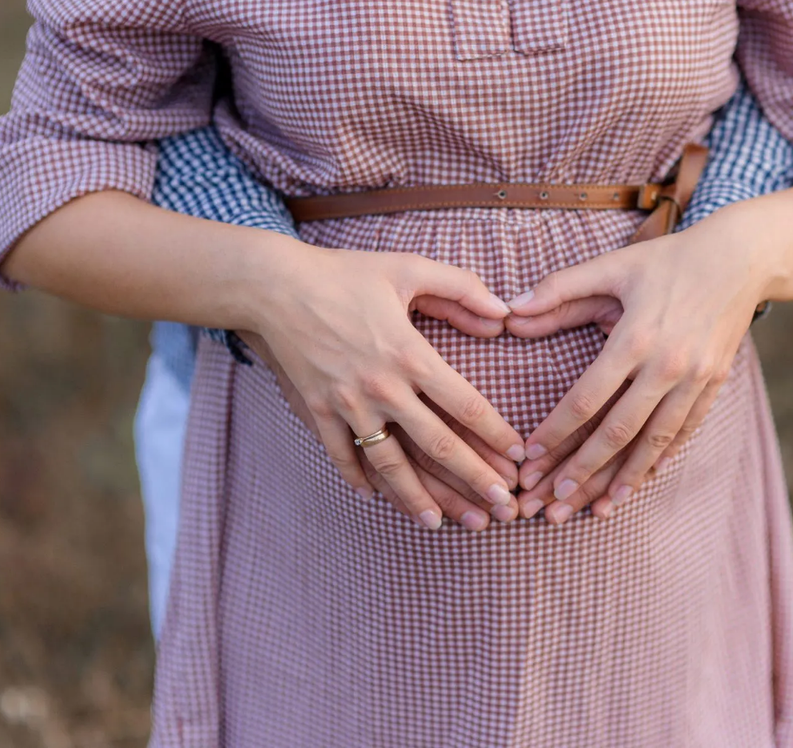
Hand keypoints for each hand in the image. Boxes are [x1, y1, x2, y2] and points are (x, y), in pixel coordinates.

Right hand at [244, 242, 525, 528]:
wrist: (273, 286)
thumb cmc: (344, 274)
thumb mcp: (408, 268)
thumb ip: (461, 287)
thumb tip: (504, 313)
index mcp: (411, 355)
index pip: (466, 405)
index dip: (497, 435)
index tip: (519, 458)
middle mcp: (383, 387)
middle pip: (438, 444)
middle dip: (474, 480)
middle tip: (502, 508)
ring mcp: (347, 404)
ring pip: (390, 463)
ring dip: (418, 497)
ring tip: (441, 524)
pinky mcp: (317, 411)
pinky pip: (341, 455)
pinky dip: (359, 479)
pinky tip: (376, 498)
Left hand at [506, 209, 768, 521]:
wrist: (741, 259)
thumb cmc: (667, 260)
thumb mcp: (612, 265)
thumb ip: (558, 289)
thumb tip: (509, 311)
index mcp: (635, 337)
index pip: (587, 398)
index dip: (555, 432)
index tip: (528, 458)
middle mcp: (667, 366)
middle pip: (618, 432)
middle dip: (581, 472)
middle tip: (552, 504)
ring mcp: (695, 380)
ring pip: (654, 443)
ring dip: (623, 480)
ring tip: (596, 510)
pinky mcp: (714, 385)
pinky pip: (685, 433)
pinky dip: (661, 461)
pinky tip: (641, 483)